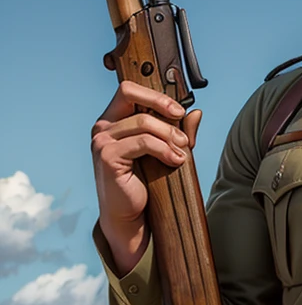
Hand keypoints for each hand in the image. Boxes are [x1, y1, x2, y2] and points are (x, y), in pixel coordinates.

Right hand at [91, 80, 201, 274]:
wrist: (129, 215)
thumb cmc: (145, 182)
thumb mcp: (165, 151)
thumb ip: (179, 131)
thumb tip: (196, 112)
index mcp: (112, 120)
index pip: (129, 90)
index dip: (155, 95)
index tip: (179, 110)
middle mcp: (102, 126)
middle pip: (132, 96)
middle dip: (162, 106)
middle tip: (183, 129)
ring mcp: (102, 141)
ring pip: (143, 123)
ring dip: (169, 135)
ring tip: (183, 151)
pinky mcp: (107, 156)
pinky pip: (142, 143)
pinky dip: (163, 149)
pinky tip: (175, 160)